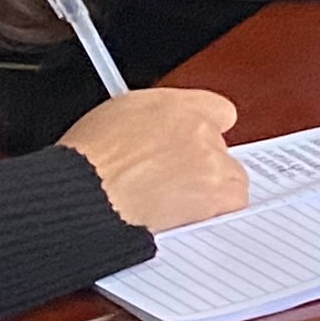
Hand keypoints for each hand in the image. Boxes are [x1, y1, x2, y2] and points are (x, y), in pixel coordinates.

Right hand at [57, 88, 246, 232]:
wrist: (86, 192)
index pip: (216, 110)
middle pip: (221, 146)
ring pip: (230, 174)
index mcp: (171, 104)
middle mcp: (197, 126)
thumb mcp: (111, 122)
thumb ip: (147, 123)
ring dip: (209, 188)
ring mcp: (211, 157)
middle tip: (174, 183)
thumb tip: (154, 136)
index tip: (195, 145)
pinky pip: (234, 201)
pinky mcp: (218, 189)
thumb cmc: (85, 163)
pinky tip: (187, 216)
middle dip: (201, 165)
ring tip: (173, 203)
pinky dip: (217, 211)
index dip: (206, 131)